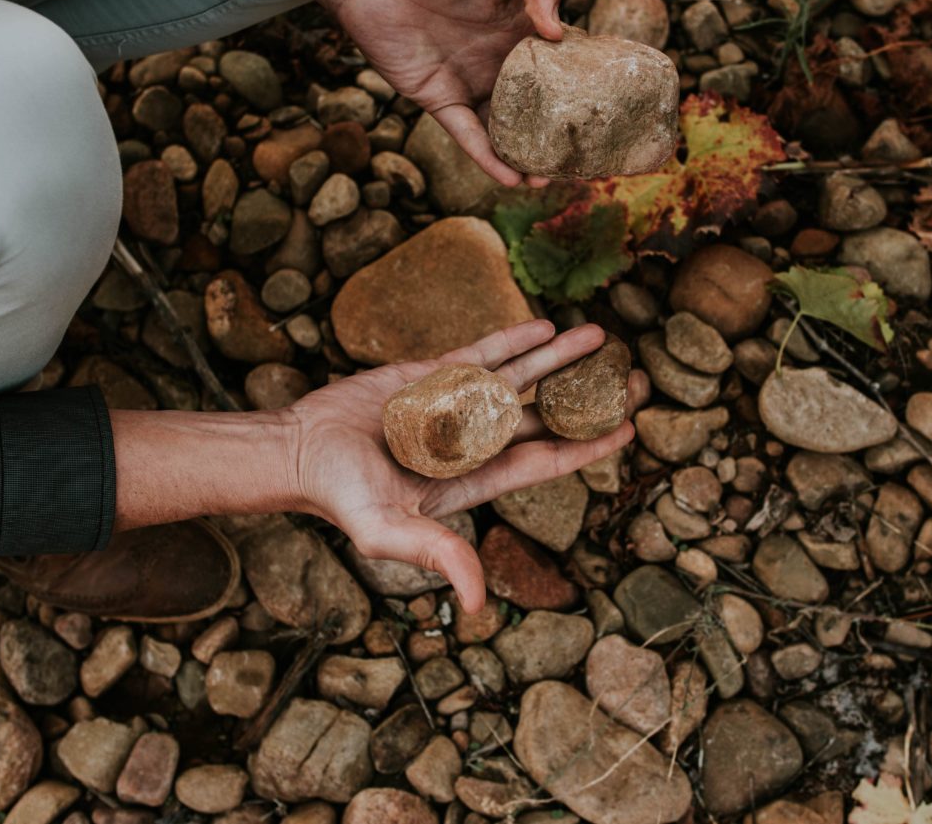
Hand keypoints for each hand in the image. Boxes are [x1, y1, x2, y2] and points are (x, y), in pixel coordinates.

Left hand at [258, 0, 563, 188]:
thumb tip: (555, 32)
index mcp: (522, 25)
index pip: (564, 60)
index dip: (587, 81)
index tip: (614, 104)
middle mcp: (501, 59)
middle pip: (541, 104)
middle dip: (563, 130)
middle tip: (590, 155)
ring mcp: (471, 82)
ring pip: (508, 129)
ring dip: (530, 156)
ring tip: (554, 178)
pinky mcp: (440, 99)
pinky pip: (469, 136)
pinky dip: (491, 159)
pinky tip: (514, 179)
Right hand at [280, 321, 643, 611]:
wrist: (298, 449)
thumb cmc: (341, 496)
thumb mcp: (387, 533)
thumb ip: (435, 556)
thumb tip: (480, 603)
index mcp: (473, 480)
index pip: (544, 461)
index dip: (587, 447)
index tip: (628, 429)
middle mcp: (472, 442)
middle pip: (544, 417)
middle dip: (588, 399)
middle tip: (633, 380)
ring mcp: (454, 405)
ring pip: (519, 379)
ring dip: (560, 360)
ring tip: (600, 337)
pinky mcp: (429, 375)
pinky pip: (481, 355)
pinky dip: (514, 341)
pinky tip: (546, 327)